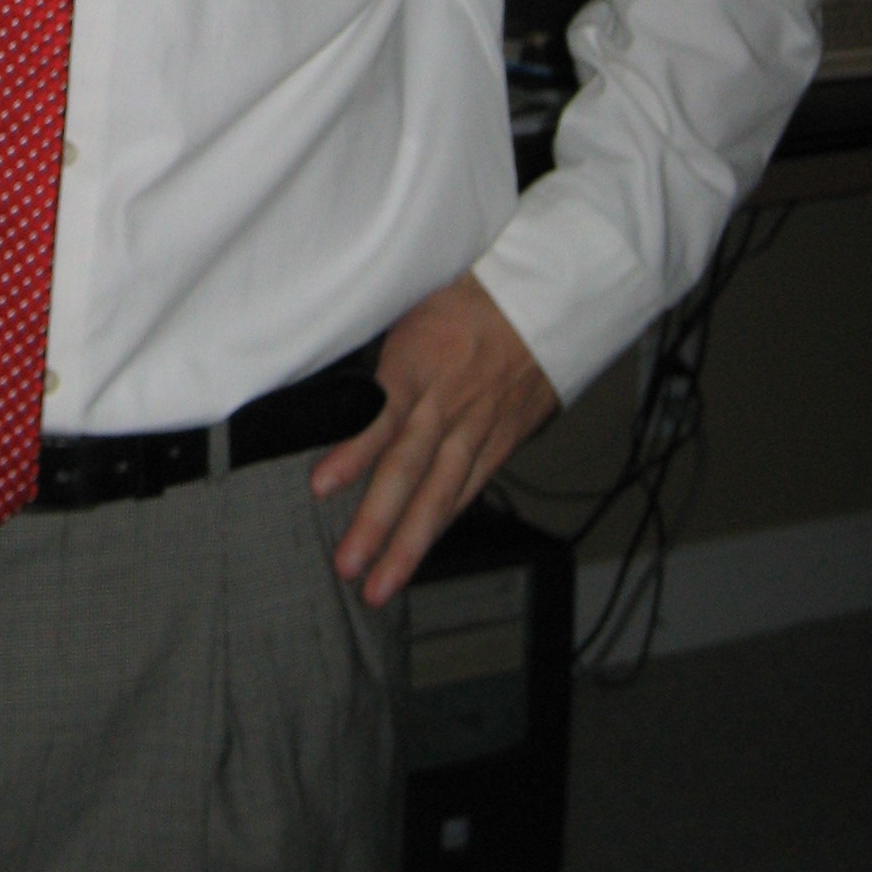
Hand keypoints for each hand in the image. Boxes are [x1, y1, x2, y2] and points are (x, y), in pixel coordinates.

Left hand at [311, 272, 556, 606]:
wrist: (550, 292)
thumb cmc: (473, 287)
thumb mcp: (416, 297)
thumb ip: (380, 340)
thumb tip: (333, 366)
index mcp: (422, 359)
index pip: (382, 415)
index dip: (353, 453)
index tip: (321, 486)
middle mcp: (450, 401)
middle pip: (410, 470)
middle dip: (377, 524)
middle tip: (348, 566)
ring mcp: (480, 425)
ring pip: (441, 494)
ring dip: (409, 543)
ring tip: (380, 584)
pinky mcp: (503, 437)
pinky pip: (470, 486)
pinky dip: (444, 520)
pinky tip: (421, 549)